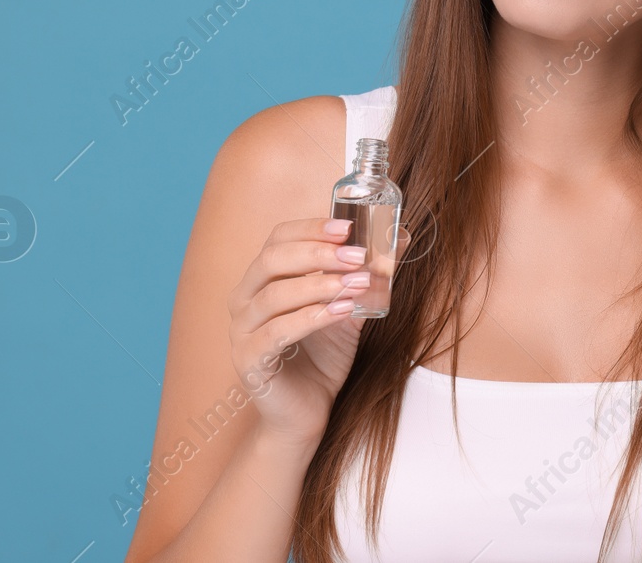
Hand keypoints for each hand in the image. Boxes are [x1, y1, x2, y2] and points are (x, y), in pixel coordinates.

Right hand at [226, 216, 393, 445]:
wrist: (307, 413)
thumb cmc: (323, 357)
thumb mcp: (349, 309)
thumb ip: (365, 276)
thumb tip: (400, 239)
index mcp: (261, 280)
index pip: (278, 239)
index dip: (311, 228)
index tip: (348, 227)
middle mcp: (244, 300)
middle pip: (272, 260)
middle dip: (318, 253)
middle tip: (357, 255)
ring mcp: (241, 331)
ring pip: (274, 295)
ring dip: (320, 285)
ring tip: (357, 282)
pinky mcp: (248, 361)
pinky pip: (277, 333)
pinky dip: (311, 317)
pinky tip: (343, 311)